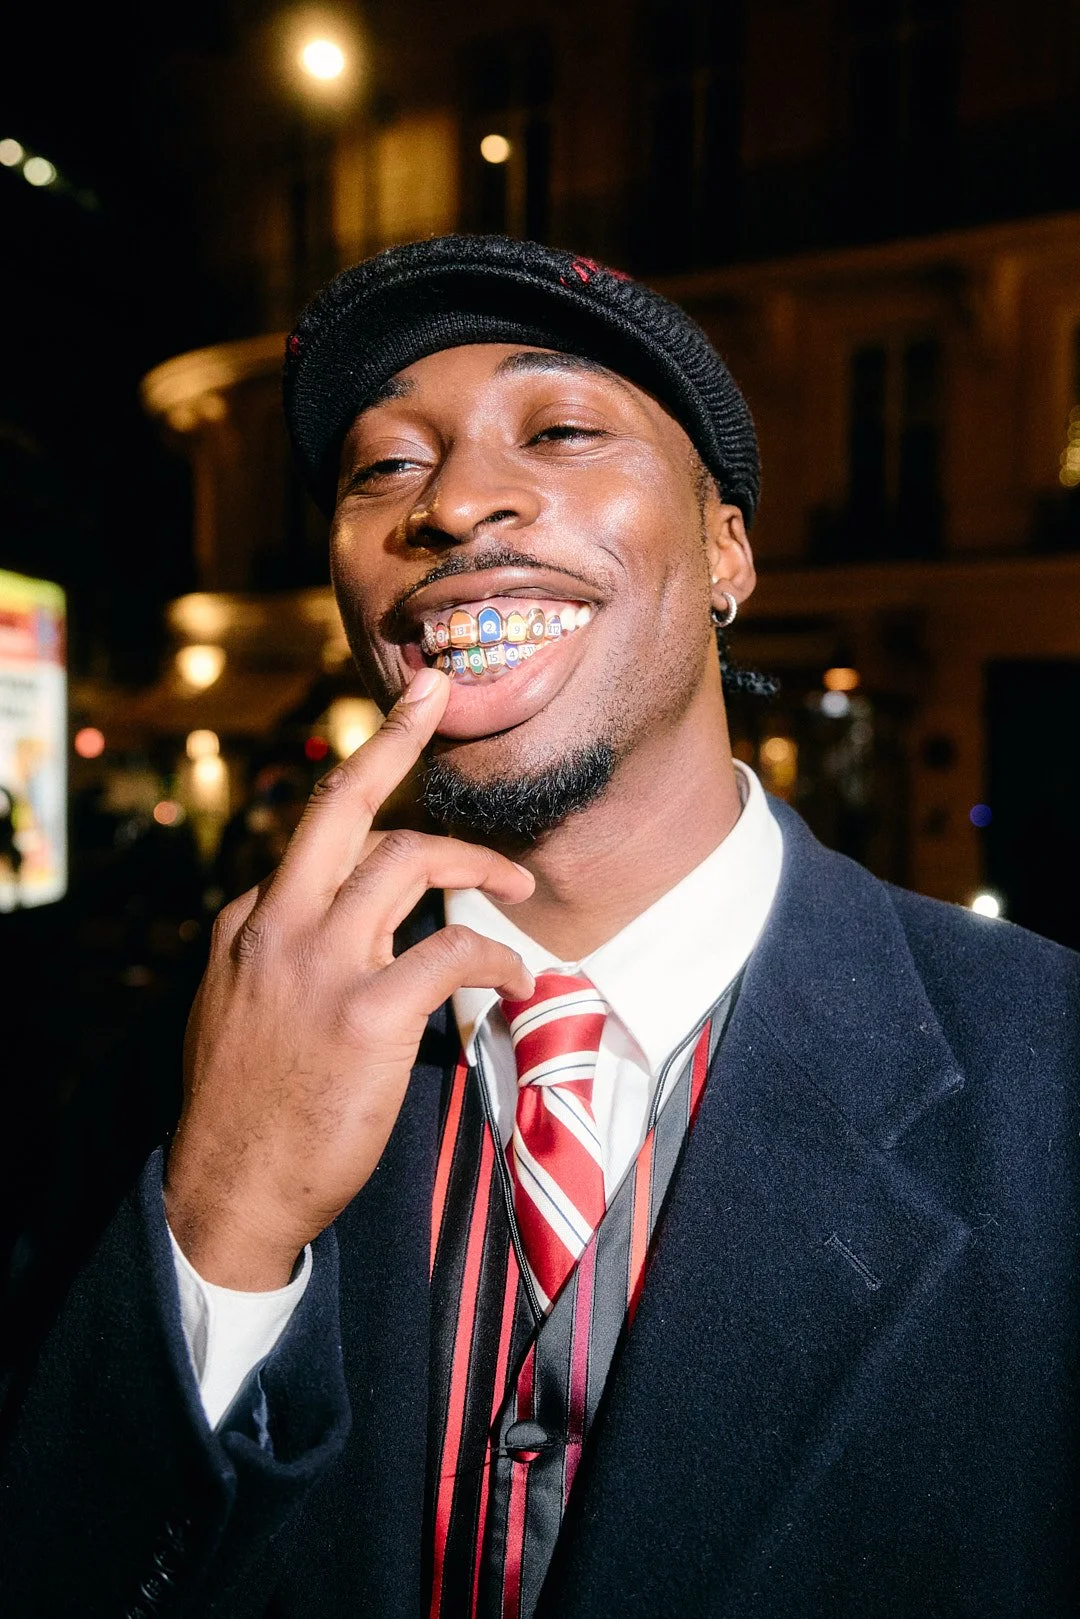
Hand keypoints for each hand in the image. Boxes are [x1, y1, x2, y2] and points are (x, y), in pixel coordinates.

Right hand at [164, 667, 532, 1288]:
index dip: (373, 811)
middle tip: (435, 693)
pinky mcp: (366, 1014)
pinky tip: (519, 978)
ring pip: (408, 860)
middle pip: (341, 806)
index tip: (401, 775)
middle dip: (391, 739)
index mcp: (246, 922)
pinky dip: (497, 955)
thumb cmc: (244, 1112)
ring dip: (475, 861)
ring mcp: (319, 965)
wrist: (226, 1196)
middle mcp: (276, 925)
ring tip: (518, 880)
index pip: (319, 844)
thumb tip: (327, 928)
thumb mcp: (234, 1011)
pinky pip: (453, 949)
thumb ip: (275, 956)